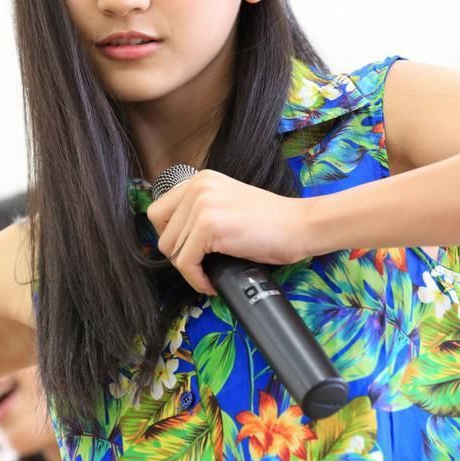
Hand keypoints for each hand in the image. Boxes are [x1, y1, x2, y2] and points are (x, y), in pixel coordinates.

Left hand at [146, 169, 308, 294]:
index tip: (188, 251)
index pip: (158, 212)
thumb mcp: (227, 205)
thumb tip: (174, 243)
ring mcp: (202, 205)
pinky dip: (197, 279)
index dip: (170, 237)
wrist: (301, 225)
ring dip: (190, 270)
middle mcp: (197, 187)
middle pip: (162, 233)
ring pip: (172, 250)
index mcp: (200, 179)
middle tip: (201, 265)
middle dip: (179, 256)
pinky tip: (212, 281)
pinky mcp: (208, 226)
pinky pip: (185, 263)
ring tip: (210, 274)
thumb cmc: (271, 222)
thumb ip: (200, 212)